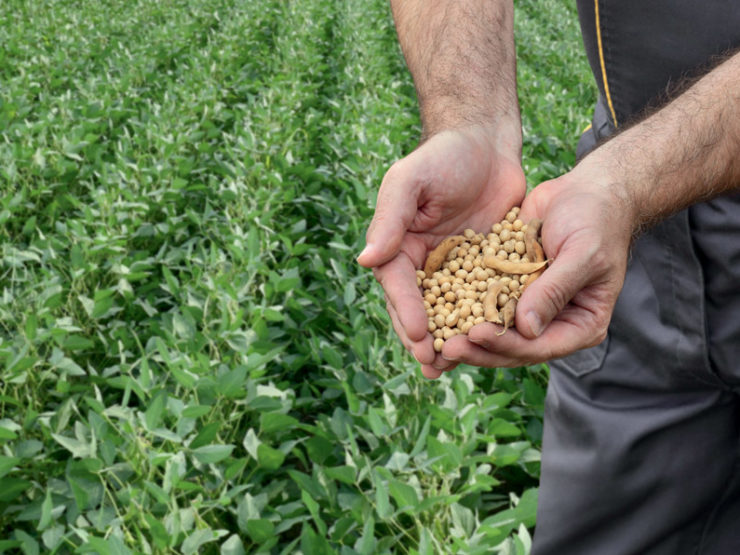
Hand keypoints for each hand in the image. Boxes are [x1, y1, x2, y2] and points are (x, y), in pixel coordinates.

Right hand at [357, 126, 525, 378]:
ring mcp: (455, 269)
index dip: (406, 312)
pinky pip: (483, 299)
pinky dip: (484, 322)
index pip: (398, 286)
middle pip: (419, 308)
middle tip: (433, 365)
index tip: (419, 336)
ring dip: (451, 340)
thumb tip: (366, 261)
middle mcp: (424, 263)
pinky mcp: (485, 268)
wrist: (487, 143)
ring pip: (450, 312)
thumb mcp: (410, 182)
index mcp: (399, 246)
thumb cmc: (443, 156)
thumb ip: (390, 219)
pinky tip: (492, 344)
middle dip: (425, 338)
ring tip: (454, 369)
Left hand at [440, 157, 635, 366]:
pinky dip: (461, 307)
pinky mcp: (509, 289)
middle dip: (479, 348)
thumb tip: (526, 328)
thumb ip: (554, 291)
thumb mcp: (582, 253)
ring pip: (494, 330)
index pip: (541, 346)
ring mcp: (529, 308)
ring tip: (435, 337)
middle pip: (512, 347)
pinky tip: (436, 308)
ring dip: (465, 334)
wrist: (586, 191)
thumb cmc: (596, 220)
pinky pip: (484, 303)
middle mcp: (553, 323)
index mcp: (581, 325)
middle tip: (446, 347)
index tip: (476, 335)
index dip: (507, 345)